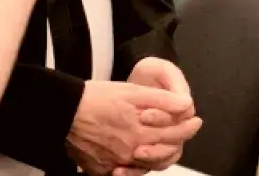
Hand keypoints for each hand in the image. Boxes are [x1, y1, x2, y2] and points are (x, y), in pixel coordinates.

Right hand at [66, 79, 202, 175]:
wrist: (63, 112)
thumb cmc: (95, 99)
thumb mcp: (132, 91)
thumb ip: (162, 100)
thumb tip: (186, 105)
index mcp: (140, 132)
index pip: (174, 134)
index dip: (188, 127)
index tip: (195, 121)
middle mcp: (130, 152)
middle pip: (163, 153)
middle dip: (177, 141)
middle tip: (184, 131)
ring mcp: (115, 163)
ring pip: (146, 166)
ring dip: (157, 156)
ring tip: (162, 144)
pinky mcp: (101, 169)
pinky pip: (124, 172)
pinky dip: (133, 166)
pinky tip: (136, 156)